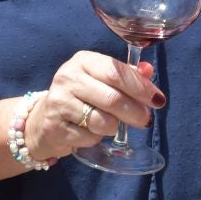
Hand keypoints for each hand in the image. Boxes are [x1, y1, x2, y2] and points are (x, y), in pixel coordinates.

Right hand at [23, 52, 163, 161]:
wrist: (43, 120)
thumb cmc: (80, 97)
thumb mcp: (101, 80)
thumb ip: (125, 75)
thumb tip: (148, 71)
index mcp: (83, 61)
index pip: (116, 72)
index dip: (140, 87)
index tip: (157, 100)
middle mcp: (68, 77)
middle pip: (113, 99)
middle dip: (135, 112)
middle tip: (144, 120)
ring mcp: (59, 102)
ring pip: (103, 121)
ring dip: (114, 127)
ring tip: (110, 124)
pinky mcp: (54, 127)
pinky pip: (90, 138)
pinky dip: (96, 138)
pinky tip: (89, 132)